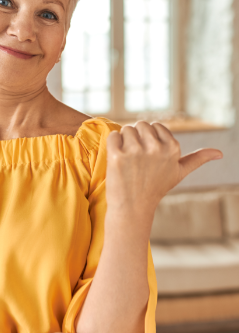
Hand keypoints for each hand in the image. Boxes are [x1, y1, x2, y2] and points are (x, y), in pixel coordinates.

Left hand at [106, 121, 222, 216]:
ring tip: (129, 161)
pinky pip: (113, 136)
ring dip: (124, 141)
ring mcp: (136, 151)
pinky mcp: (118, 155)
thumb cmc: (156, 188)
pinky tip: (118, 159)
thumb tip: (219, 153)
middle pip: (140, 125)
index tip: (149, 156)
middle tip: (137, 160)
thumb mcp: (179, 172)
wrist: (133, 207)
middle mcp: (155, 148)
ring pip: (126, 129)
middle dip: (137, 138)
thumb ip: (198, 159)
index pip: (155, 126)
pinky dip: (113, 144)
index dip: (149, 139)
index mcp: (172, 148)